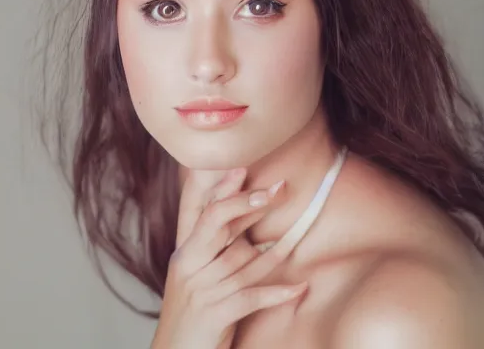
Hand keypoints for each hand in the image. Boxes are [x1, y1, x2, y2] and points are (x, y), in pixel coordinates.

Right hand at [151, 167, 307, 348]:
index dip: (221, 189)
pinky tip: (299, 287)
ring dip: (271, 250)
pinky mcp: (213, 315)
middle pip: (216, 223)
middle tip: (276, 189)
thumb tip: (250, 229)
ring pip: (240, 261)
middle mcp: (188, 265)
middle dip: (245, 204)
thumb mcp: (197, 276)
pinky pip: (250, 297)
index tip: (241, 168)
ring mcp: (199, 290)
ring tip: (295, 238)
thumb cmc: (193, 311)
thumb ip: (217, 250)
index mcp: (185, 253)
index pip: (201, 212)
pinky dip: (276, 292)